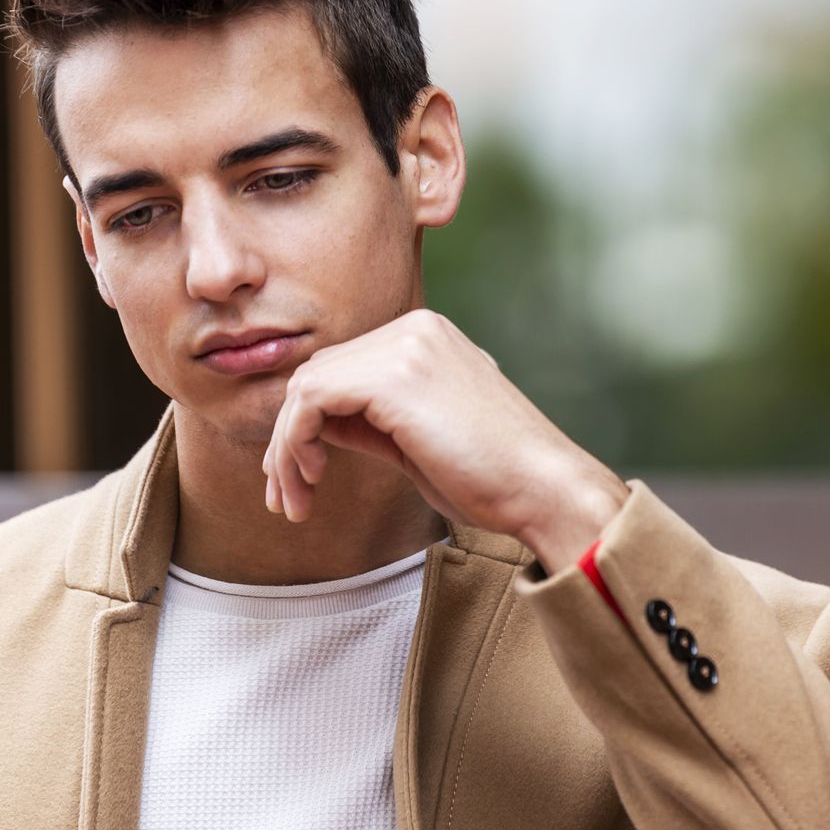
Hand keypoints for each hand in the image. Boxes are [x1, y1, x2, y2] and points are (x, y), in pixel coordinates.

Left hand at [261, 308, 628, 568]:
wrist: (542, 487)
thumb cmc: (493, 476)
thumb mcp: (419, 437)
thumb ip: (371, 418)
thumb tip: (313, 425)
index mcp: (427, 337)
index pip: (340, 369)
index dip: (305, 425)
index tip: (301, 478)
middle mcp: (415, 330)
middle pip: (316, 374)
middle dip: (289, 439)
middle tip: (286, 497)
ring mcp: (405, 347)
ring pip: (305, 387)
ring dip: (286, 449)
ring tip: (294, 499)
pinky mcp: (393, 377)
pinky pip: (309, 400)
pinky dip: (295, 443)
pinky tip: (313, 478)